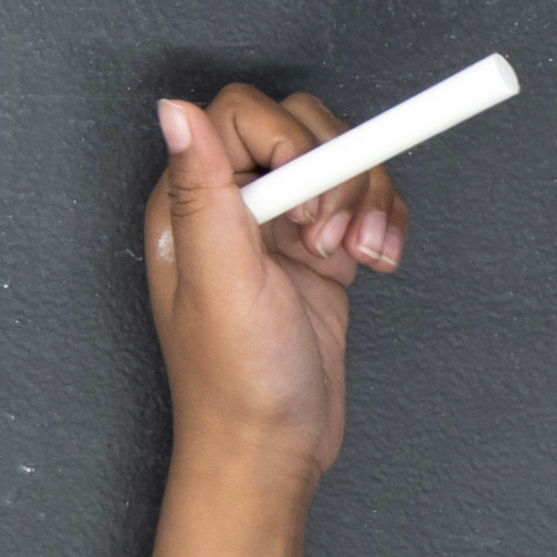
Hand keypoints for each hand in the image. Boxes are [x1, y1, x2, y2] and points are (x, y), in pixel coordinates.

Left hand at [136, 86, 395, 486]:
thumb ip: (204, 189)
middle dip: (339, 173)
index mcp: (191, 201)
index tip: (303, 202)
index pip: (241, 114)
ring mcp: (281, 226)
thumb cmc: (235, 378)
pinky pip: (367, 203)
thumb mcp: (222, 278)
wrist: (273, 447)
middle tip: (329, 237)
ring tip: (360, 256)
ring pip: (343, 162)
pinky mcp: (322, 251)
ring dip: (370, 201)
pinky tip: (379, 263)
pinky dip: (385, 224)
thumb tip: (171, 108)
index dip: (288, 141)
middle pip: (303, 127)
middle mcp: (233, 205)